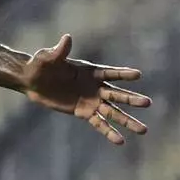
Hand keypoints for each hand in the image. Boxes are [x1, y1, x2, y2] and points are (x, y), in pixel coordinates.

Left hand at [22, 34, 150, 143]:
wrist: (32, 80)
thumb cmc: (40, 64)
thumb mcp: (48, 57)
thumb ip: (59, 51)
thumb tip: (66, 38)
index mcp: (90, 71)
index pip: (110, 73)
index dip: (122, 74)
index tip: (138, 74)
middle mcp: (95, 87)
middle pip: (116, 94)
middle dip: (131, 99)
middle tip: (147, 103)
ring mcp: (91, 100)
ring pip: (113, 112)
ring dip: (127, 121)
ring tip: (143, 130)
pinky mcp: (83, 112)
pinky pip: (99, 123)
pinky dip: (109, 132)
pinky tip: (120, 141)